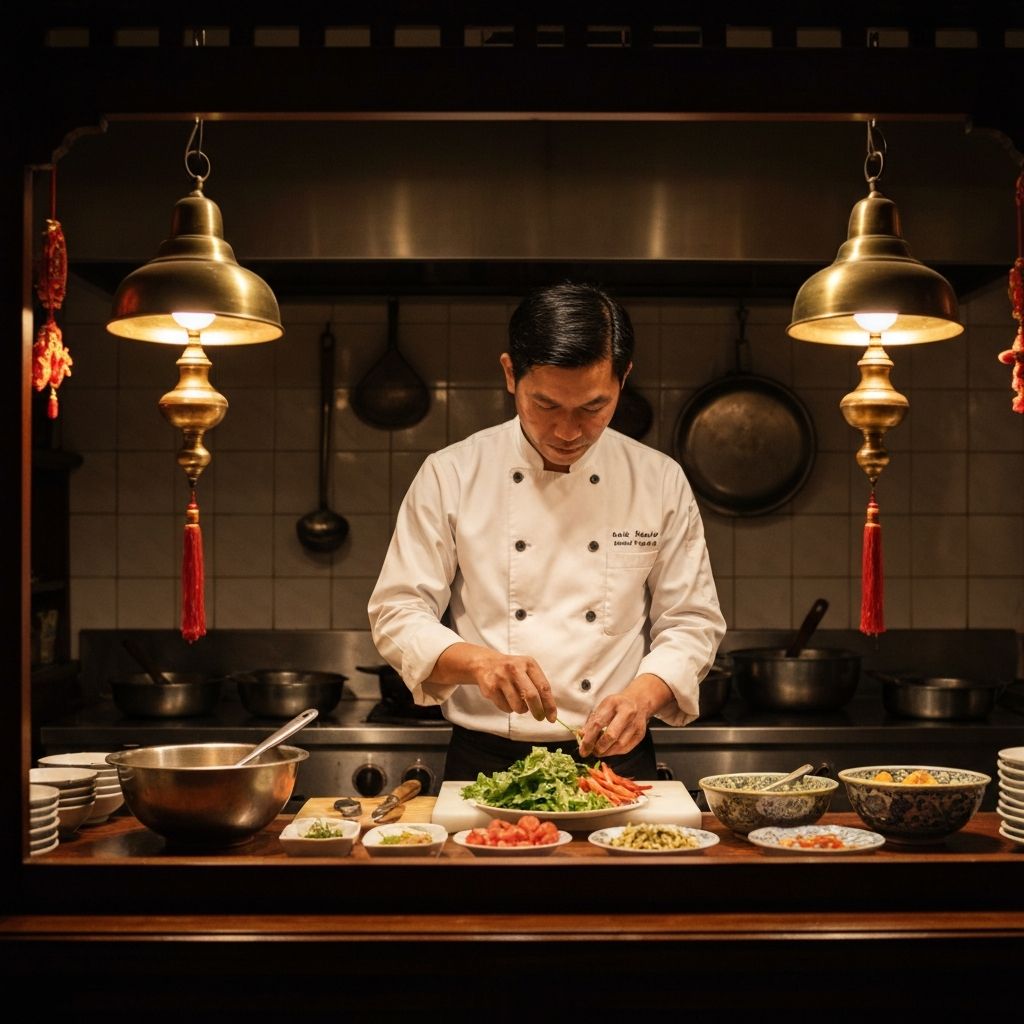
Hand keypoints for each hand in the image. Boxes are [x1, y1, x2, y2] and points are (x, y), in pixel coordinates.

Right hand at [436, 644, 556, 720]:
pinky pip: (505, 708)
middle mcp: (515, 668)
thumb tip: (548, 710)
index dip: (549, 705)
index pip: (543, 687)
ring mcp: (501, 678)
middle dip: (538, 711)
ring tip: (518, 702)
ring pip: (517, 706)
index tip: (552, 717)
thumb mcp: (527, 669)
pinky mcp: (490, 688)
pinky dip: (509, 708)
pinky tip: (506, 698)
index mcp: (528, 663)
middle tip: (539, 717)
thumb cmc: (513, 670)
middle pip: (531, 696)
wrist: (485, 663)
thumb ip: (538, 685)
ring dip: (521, 709)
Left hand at [577, 674, 672, 757]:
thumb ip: (592, 721)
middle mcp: (627, 713)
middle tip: (590, 751)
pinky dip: (614, 752)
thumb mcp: (602, 706)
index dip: (589, 739)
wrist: (638, 701)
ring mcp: (636, 724)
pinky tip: (608, 750)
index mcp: (613, 703)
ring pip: (619, 744)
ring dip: (606, 752)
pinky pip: (626, 748)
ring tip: (598, 751)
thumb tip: (582, 736)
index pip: (598, 723)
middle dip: (598, 747)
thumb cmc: (617, 705)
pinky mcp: (640, 734)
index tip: (582, 748)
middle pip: (611, 735)